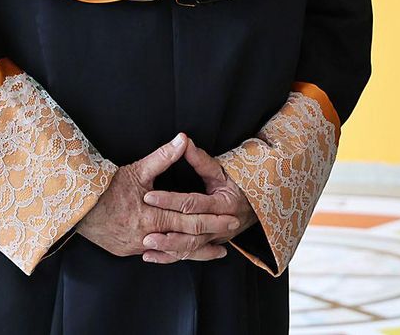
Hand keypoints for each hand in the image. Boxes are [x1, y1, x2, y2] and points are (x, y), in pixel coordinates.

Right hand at [80, 133, 231, 257]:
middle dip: (210, 236)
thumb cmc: (107, 187)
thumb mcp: (138, 170)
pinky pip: (153, 253)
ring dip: (194, 251)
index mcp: (153, 216)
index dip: (212, 220)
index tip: (230, 219)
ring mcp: (134, 247)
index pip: (190, 220)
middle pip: (186, 238)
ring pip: (171, 251)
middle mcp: (146, 236)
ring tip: (215, 251)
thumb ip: (164, 157)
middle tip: (230, 232)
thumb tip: (183, 139)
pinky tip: (181, 252)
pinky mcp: (124, 251)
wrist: (76, 206)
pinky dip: (170, 252)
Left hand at [139, 137, 257, 263]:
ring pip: (190, 247)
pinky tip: (150, 256)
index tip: (149, 196)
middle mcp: (221, 225)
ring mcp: (216, 239)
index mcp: (224, 204)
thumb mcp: (220, 171)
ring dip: (168, 248)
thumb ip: (200, 159)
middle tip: (144, 230)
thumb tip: (183, 141)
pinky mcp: (210, 246)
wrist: (255, 206)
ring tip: (146, 244)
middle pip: (191, 230)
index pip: (192, 203)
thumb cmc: (236, 185)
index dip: (170, 200)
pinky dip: (169, 257)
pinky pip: (188, 255)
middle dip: (167, 230)